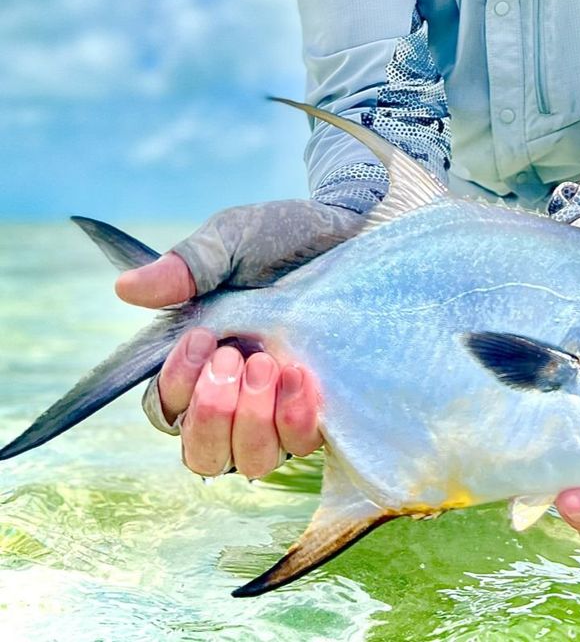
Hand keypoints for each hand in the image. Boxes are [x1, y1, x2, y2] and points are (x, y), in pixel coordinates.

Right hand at [115, 201, 339, 475]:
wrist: (343, 226)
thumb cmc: (277, 237)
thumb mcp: (229, 241)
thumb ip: (184, 267)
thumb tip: (126, 289)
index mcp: (198, 361)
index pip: (165, 409)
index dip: (175, 389)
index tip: (201, 341)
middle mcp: (232, 396)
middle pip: (201, 454)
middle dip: (211, 413)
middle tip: (233, 357)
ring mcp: (275, 409)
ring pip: (249, 462)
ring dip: (252, 421)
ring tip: (268, 363)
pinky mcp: (316, 410)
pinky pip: (300, 445)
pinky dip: (294, 418)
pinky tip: (300, 375)